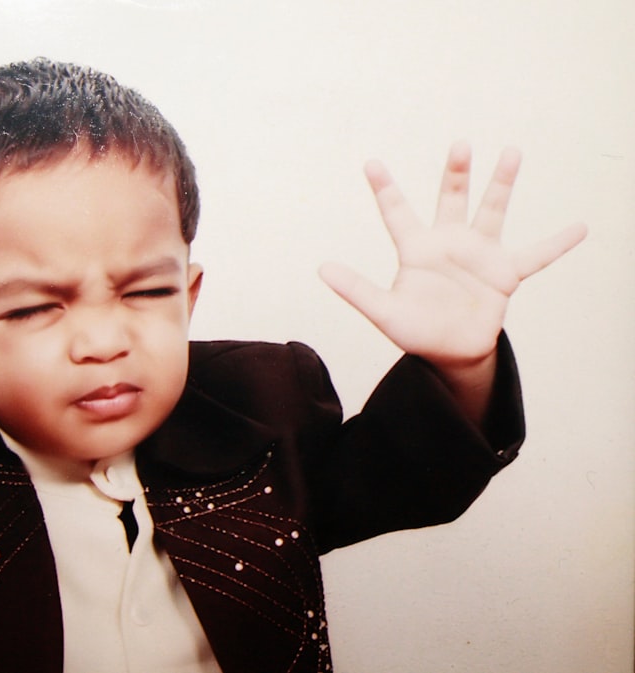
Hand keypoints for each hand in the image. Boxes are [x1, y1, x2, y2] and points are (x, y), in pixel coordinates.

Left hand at [319, 142, 586, 368]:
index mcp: (416, 250)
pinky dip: (557, 243)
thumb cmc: (415, 330)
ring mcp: (479, 255)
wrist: (450, 351)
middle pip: (451, 199)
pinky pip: (536, 256)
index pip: (396, 213)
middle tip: (459, 145)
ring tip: (512, 152)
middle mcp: (448, 243)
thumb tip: (321, 269)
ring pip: (492, 212)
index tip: (371, 163)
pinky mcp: (505, 274)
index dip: (385, 189)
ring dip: (502, 184)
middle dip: (455, 172)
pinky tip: (580, 227)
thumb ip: (356, 289)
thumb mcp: (382, 312)